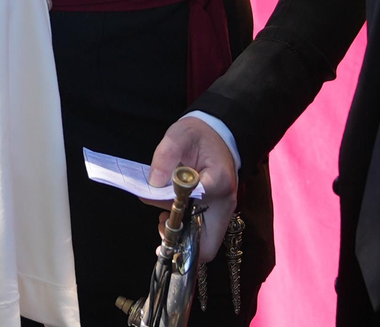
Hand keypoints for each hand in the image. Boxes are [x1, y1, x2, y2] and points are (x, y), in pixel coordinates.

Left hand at [149, 116, 237, 262]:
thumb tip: (154, 183)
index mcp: (218, 182)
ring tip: (164, 219)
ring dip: (182, 240)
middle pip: (207, 245)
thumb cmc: (198, 135)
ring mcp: (224, 211)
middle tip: (162, 227)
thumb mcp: (179, 135)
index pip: (195, 212)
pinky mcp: (218, 214)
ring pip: (205, 244)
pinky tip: (171, 215)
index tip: (161, 213)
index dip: (174, 216)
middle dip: (181, 244)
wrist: (218, 134)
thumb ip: (165, 156)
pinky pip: (203, 234)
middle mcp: (225, 203)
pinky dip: (186, 233)